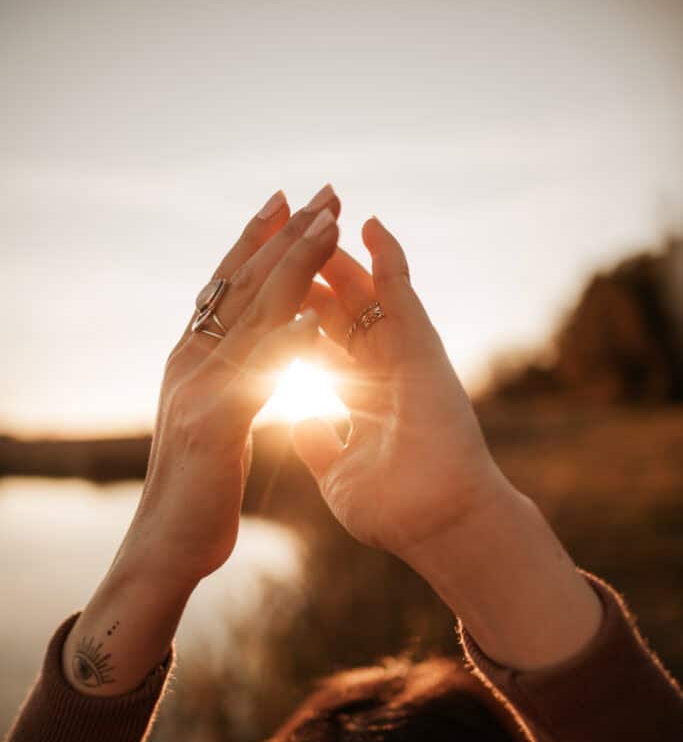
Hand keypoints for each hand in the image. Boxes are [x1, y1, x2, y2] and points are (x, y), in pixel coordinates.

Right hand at [116, 185, 340, 590]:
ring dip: (291, 267)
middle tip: (324, 190)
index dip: (261, 240)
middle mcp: (191, 359)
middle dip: (286, 234)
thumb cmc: (197, 486)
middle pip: (244, 284)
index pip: (231, 284)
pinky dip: (281, 341)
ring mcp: (198, 387)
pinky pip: (254, 373)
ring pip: (251, 314)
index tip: (292, 202)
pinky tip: (309, 314)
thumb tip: (253, 357)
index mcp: (194, 357)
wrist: (166, 544)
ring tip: (327, 225)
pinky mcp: (212, 423)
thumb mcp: (214, 420)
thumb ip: (231, 382)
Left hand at [294, 216, 508, 565]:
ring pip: (367, 293)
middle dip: (311, 273)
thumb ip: (322, 442)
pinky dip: (388, 258)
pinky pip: (403, 294)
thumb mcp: (339, 471)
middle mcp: (382, 368)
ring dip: (341, 255)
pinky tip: (370, 224)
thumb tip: (301, 421)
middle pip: (339, 307)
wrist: (438, 526)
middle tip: (284, 236)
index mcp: (360, 393)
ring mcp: (404, 356)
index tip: (265, 287)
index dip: (295, 312)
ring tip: (317, 214)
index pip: (320, 339)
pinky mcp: (423, 351)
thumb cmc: (396, 509)